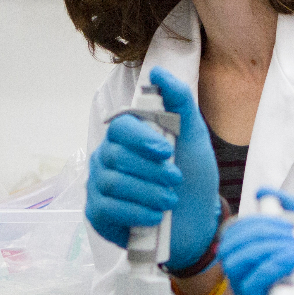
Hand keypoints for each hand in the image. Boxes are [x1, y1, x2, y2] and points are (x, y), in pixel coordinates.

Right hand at [86, 66, 220, 269]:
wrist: (195, 221)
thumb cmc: (192, 176)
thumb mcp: (194, 137)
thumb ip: (180, 103)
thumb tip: (158, 72)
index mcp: (128, 136)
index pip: (121, 126)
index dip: (141, 137)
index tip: (166, 150)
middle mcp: (107, 157)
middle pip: (116, 155)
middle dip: (151, 170)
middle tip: (176, 179)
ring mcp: (99, 185)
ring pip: (113, 183)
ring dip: (148, 192)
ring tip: (170, 200)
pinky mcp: (98, 214)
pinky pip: (108, 209)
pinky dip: (136, 213)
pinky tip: (156, 217)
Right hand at [219, 188, 293, 294]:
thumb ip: (293, 211)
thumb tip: (265, 192)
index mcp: (269, 268)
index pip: (235, 243)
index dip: (249, 224)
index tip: (277, 217)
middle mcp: (262, 288)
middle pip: (230, 253)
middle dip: (257, 231)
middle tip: (289, 232)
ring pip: (235, 267)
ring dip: (265, 246)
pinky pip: (250, 288)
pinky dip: (270, 265)